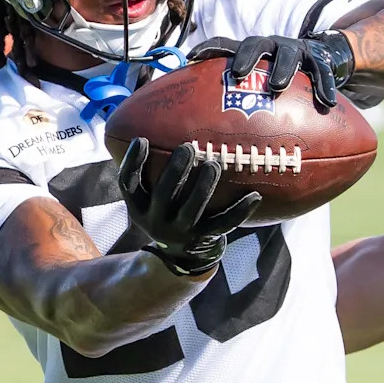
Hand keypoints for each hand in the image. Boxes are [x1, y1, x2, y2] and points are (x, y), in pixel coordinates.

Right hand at [118, 138, 260, 275]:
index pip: (128, 184)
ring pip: (192, 209)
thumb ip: (154, 172)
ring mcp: (181, 232)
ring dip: (203, 186)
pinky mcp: (204, 238)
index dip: (133, 162)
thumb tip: (161, 124)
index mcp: (140, 208)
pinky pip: (224, 223)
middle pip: (163, 194)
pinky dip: (240, 210)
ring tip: (213, 164)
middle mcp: (156, 221)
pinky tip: (255, 195)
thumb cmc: (169, 212)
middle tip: (187, 147)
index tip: (142, 139)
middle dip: (175, 170)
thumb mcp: (152, 199)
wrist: (180, 258)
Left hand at [188, 32, 354, 108]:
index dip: (212, 48)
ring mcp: (298, 51)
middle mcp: (275, 45)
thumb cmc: (280, 69)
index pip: (230, 43)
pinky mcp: (320, 60)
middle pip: (259, 44)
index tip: (194, 58)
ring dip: (282, 69)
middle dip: (247, 57)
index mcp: (256, 48)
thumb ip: (234, 83)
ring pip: (290, 55)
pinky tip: (326, 103)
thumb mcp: (260, 72)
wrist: (320, 53)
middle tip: (238, 74)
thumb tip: (199, 101)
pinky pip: (323, 73)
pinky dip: (324, 86)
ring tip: (277, 86)